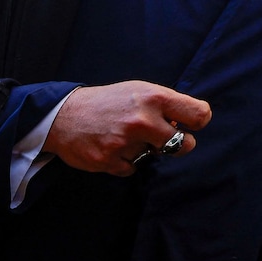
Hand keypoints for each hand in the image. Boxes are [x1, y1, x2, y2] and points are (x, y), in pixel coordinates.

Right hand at [44, 80, 210, 176]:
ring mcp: (125, 143)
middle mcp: (143, 120)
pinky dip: (123, 162)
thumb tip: (185, 125)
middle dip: (177, 145)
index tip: (188, 125)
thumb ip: (163, 105)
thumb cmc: (106, 102)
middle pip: (183, 145)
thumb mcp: (138, 90)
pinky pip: (131, 169)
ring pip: (153, 157)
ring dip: (142, 151)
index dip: (197, 122)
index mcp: (154, 98)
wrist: (63, 116)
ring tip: (122, 138)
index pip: (199, 115)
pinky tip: (110, 148)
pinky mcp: (109, 161)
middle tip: (162, 141)